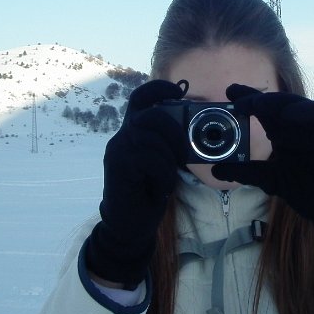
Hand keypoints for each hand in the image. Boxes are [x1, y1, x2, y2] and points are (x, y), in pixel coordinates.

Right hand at [85, 80, 186, 285]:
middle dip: (173, 129)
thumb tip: (196, 130)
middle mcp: (122, 136)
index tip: (178, 91)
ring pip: (149, 137)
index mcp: (133, 131)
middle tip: (185, 151)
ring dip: (168, 157)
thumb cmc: (150, 191)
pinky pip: (147, 158)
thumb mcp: (165, 162)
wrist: (130, 225)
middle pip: (148, 114)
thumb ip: (171, 144)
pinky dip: (163, 172)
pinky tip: (162, 187)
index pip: (140, 98)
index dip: (158, 88)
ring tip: (170, 176)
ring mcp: (117, 151)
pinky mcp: (117, 167)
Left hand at [212, 84, 313, 253]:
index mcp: (282, 131)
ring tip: (259, 104)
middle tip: (242, 101)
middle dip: (259, 100)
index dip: (247, 98)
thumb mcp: (270, 178)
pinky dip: (307, 116)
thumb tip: (216, 170)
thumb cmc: (304, 187)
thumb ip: (246, 172)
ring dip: (279, 104)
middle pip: (279, 104)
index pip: (263, 110)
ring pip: (300, 107)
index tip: (230, 92)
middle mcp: (299, 126)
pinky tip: (290, 117)